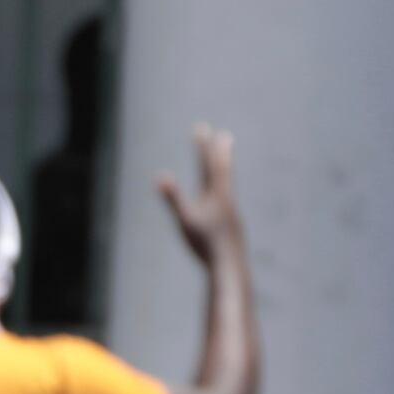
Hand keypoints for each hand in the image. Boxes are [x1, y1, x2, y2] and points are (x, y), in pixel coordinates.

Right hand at [155, 126, 241, 263]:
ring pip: (228, 189)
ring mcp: (232, 215)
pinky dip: (224, 200)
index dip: (203, 145)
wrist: (230, 267)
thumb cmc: (205, 245)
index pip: (208, 164)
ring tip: (226, 168)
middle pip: (224, 171)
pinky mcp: (233, 229)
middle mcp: (227, 201)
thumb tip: (160, 177)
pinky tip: (223, 210)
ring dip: (225, 175)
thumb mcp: (185, 220)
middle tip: (225, 136)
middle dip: (220, 152)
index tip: (202, 127)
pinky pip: (227, 208)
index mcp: (216, 195)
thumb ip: (173, 198)